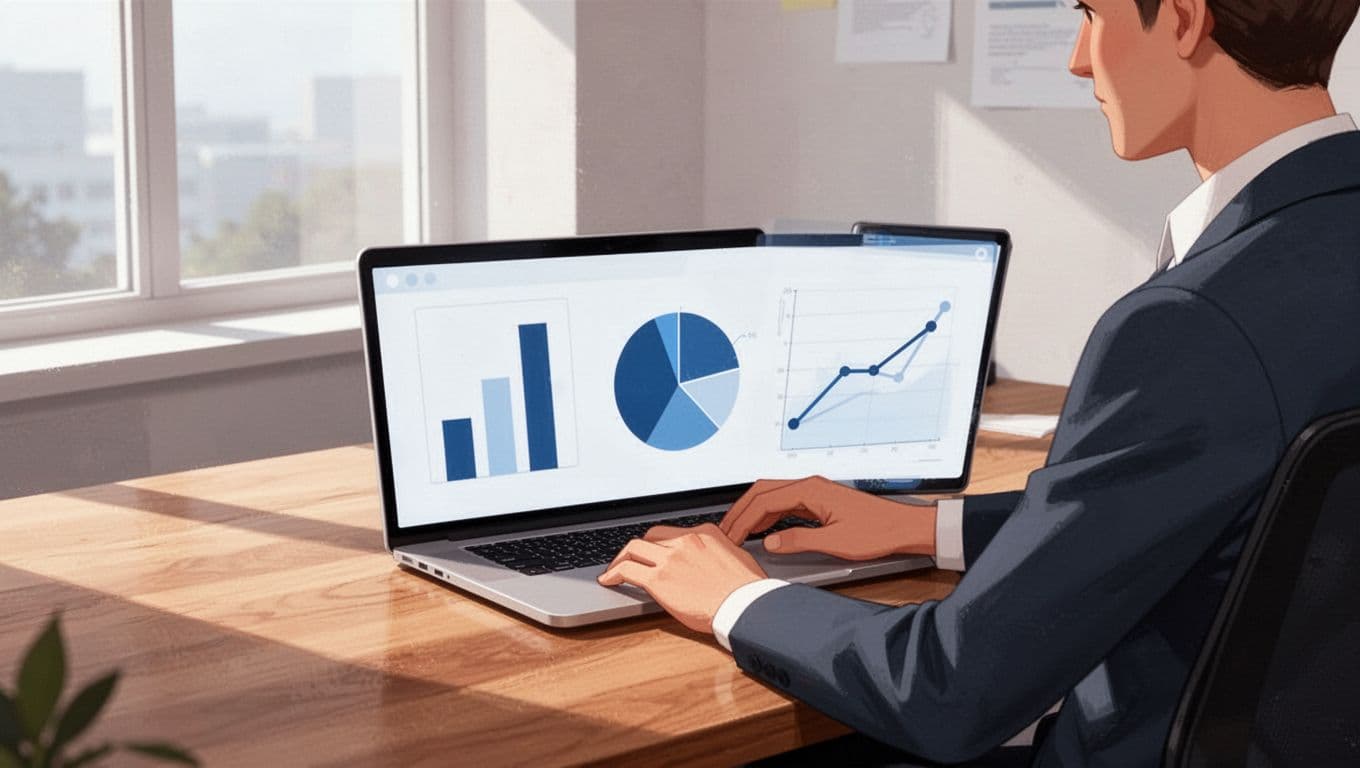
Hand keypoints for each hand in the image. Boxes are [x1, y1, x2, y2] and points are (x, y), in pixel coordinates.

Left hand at [596, 523, 766, 633]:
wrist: (744, 605)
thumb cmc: (747, 590)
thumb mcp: (737, 558)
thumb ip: (720, 554)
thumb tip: (715, 559)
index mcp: (704, 534)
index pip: (673, 533)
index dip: (660, 544)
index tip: (655, 553)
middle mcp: (684, 540)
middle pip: (651, 536)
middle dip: (639, 548)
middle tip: (632, 559)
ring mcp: (670, 558)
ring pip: (634, 548)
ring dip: (621, 558)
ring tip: (615, 569)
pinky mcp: (658, 579)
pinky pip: (627, 571)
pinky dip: (613, 574)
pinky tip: (608, 581)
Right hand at [713, 475, 937, 560]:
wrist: (903, 527)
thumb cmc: (876, 532)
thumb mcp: (835, 543)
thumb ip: (798, 541)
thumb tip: (770, 543)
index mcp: (810, 490)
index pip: (764, 501)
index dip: (742, 520)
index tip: (730, 536)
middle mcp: (809, 485)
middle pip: (762, 491)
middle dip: (741, 510)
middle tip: (725, 531)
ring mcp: (814, 491)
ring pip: (772, 494)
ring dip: (753, 511)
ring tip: (738, 531)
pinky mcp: (819, 500)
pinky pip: (785, 501)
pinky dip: (768, 513)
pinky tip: (764, 528)